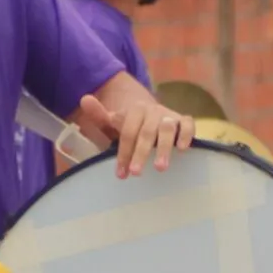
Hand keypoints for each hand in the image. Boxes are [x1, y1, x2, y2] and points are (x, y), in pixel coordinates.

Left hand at [78, 93, 195, 177]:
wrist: (152, 117)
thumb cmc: (132, 127)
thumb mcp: (114, 124)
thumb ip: (100, 116)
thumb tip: (84, 99)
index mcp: (135, 110)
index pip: (128, 132)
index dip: (124, 152)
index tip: (121, 173)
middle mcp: (153, 111)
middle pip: (146, 133)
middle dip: (141, 153)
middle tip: (136, 173)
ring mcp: (169, 116)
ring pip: (167, 129)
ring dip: (164, 148)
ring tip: (160, 168)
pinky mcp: (183, 121)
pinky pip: (188, 125)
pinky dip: (186, 135)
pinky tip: (182, 149)